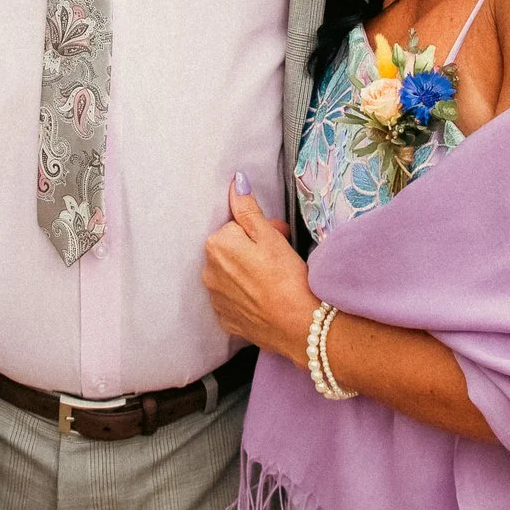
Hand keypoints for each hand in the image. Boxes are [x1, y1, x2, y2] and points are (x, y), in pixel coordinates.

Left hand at [202, 174, 317, 361]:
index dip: (260, 230)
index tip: (279, 237)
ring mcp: (216, 299)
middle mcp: (208, 272)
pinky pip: (234, 300)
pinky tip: (266, 299)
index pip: (235, 227)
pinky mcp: (226, 320)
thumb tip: (236, 182)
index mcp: (216, 246)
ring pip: (231, 275)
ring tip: (275, 280)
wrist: (300, 327)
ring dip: (248, 272)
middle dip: (252, 249)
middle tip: (280, 257)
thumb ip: (248, 209)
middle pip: (231, 251)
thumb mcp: (270, 236)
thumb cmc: (287, 277)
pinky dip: (247, 296)